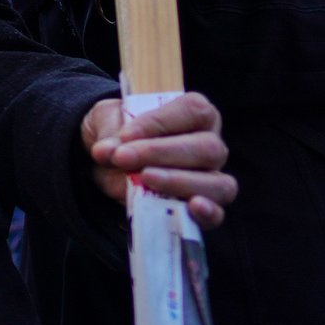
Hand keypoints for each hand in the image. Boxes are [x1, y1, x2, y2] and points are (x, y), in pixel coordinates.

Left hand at [83, 93, 236, 227]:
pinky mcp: (204, 209)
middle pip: (206, 148)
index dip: (160, 122)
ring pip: (218, 183)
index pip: (193, 111)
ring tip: (146, 178)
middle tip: (124, 157)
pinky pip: (217, 214)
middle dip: (161, 153)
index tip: (126, 134)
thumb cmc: (118, 133)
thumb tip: (106, 151)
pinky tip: (191, 206)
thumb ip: (108, 132)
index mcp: (195, 114)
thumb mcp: (106, 121)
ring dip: (179, 181)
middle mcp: (211, 146)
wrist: (109, 164)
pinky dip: (208, 213)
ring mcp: (212, 179)